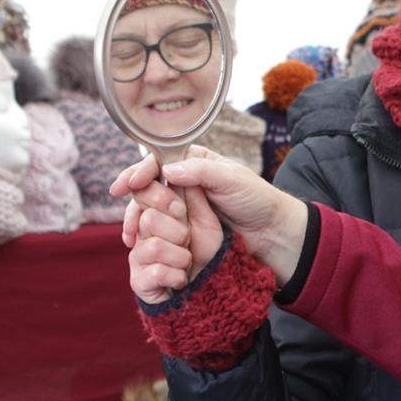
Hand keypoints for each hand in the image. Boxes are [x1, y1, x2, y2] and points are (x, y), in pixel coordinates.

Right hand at [112, 145, 305, 285]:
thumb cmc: (257, 200)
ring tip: (130, 231)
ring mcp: (181, 204)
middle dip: (137, 194)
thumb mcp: (232, 180)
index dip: (141, 171)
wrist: (271, 232)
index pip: (159, 160)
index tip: (129, 185)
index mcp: (194, 161)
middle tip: (134, 209)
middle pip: (147, 183)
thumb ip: (201, 171)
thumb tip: (167, 170)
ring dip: (135, 216)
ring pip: (147, 206)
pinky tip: (135, 239)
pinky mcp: (182, 226)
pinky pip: (156, 226)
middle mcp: (183, 180)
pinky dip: (143, 231)